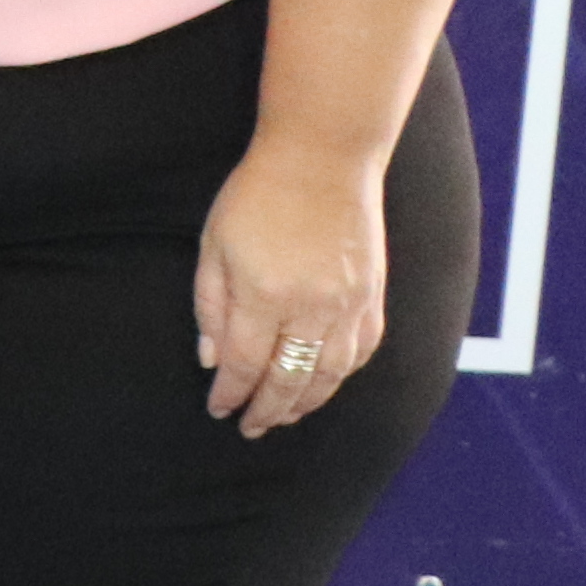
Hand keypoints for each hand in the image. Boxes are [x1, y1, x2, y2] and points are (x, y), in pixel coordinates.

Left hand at [193, 132, 389, 437]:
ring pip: (331, 374)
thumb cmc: (257, 196)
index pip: (246, 365)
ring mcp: (349, 303)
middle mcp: (311, 308)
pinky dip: (342, 375)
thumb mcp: (213, 246)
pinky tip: (325, 382)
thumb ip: (211, 306)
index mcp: (264, 296)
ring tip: (284, 415)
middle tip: (251, 428)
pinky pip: (362, 350)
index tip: (219, 410)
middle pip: (289, 379)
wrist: (323, 158)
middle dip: (267, 410)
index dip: (232, 394)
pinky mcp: (374, 294)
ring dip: (307, 402)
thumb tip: (213, 360)